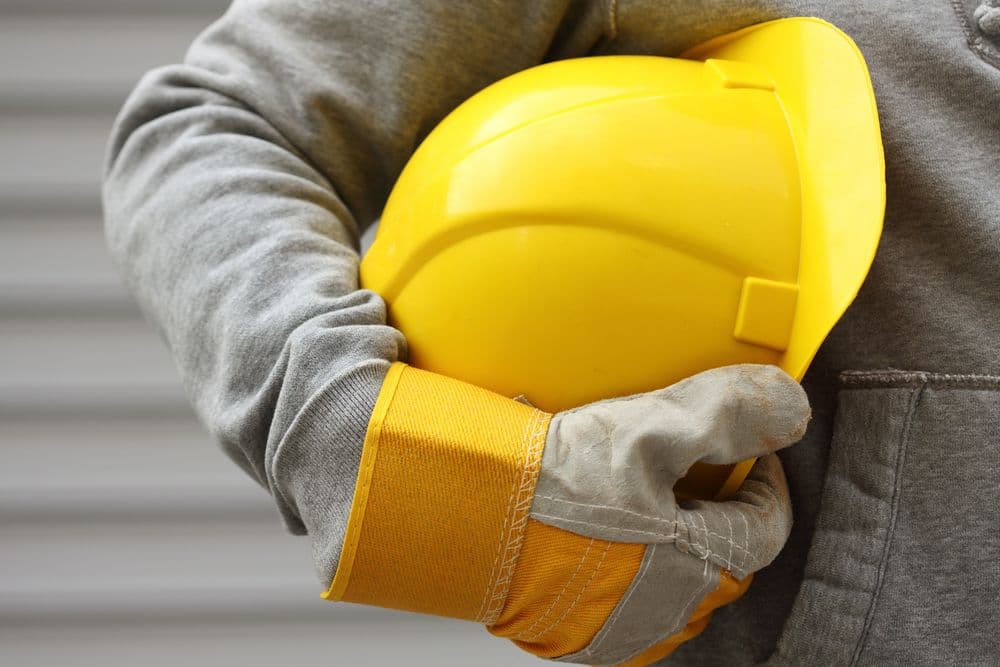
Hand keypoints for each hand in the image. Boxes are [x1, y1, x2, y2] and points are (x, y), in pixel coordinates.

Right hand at [490, 364, 809, 664]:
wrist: (467, 521)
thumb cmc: (553, 486)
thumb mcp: (647, 432)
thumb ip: (723, 415)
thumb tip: (789, 405)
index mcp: (698, 564)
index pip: (766, 526)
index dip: (768, 484)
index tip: (755, 456)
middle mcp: (670, 611)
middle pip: (724, 560)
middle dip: (720, 516)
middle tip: (697, 475)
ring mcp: (625, 631)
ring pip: (680, 588)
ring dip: (678, 549)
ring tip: (648, 504)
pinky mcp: (581, 639)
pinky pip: (631, 607)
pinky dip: (635, 573)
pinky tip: (607, 541)